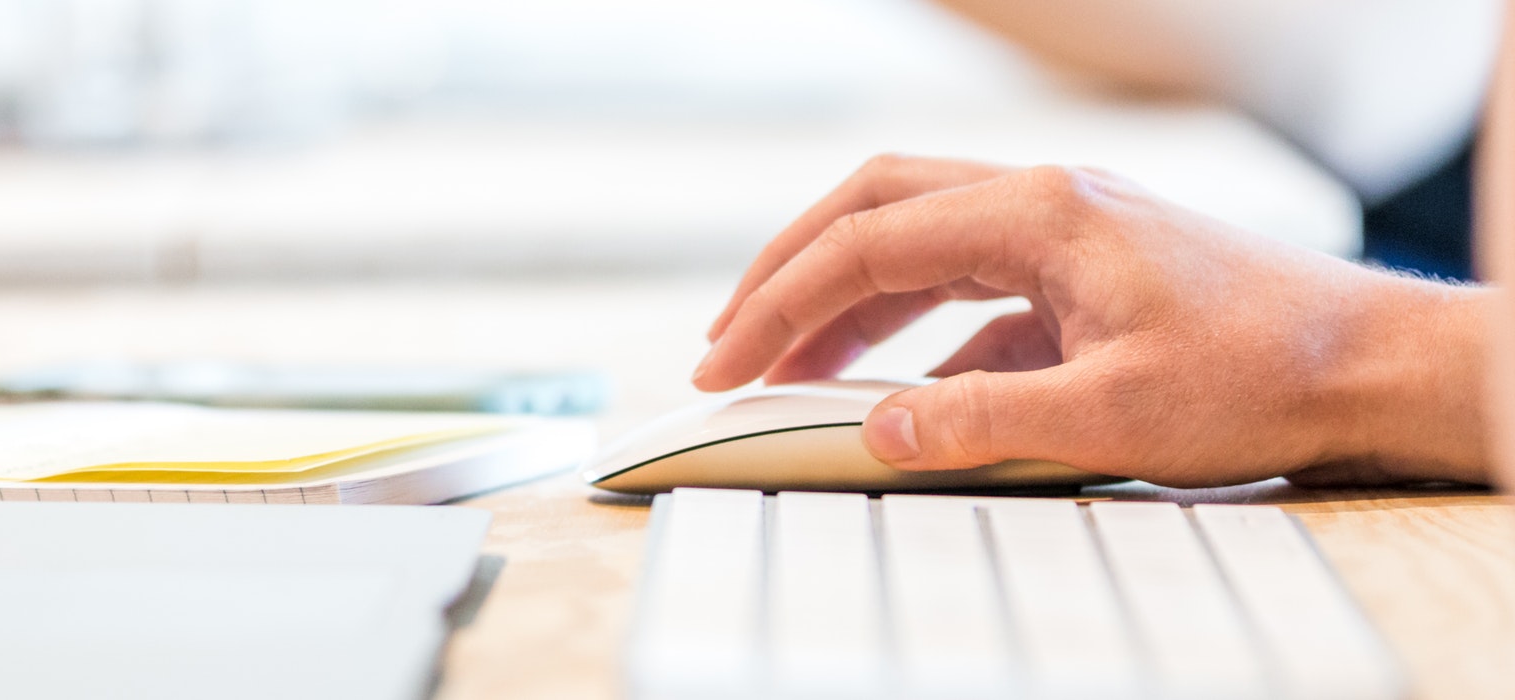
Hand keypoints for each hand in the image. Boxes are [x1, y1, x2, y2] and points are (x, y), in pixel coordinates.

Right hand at [695, 155, 1490, 487]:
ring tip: (787, 367)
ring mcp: (1063, 230)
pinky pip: (971, 289)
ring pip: (916, 241)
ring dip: (845, 300)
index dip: (781, 304)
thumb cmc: (1263, 375)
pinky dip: (915, 334)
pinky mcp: (1082, 271)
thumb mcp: (1111, 416)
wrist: (1374, 364)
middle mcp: (1041, 201)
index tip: (725, 361)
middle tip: (729, 341)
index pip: (867, 243)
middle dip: (789, 273)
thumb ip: (979, 421)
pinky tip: (898, 393)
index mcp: (1038, 213)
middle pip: (873, 208)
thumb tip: (876, 430)